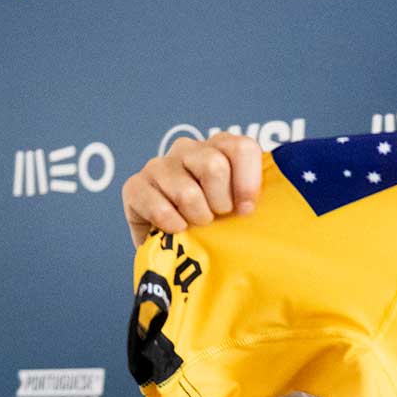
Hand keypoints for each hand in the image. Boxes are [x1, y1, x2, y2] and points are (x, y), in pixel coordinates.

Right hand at [121, 132, 263, 246]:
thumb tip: (261, 207)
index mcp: (220, 147)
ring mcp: (159, 165)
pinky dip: (173, 225)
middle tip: (218, 217)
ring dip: (197, 217)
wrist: (177, 250)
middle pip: (214, 165)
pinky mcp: (135, 186)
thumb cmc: (219, 226)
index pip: (241, 147)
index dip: (248, 182)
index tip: (247, 210)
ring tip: (198, 225)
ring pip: (188, 191)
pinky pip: (159, 207)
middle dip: (221, 202)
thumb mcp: (243, 209)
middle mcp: (188, 149)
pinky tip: (177, 229)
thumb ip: (257, 198)